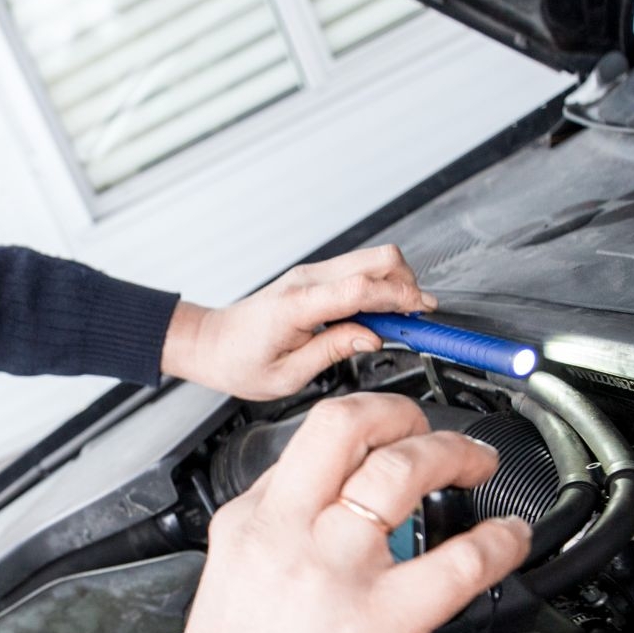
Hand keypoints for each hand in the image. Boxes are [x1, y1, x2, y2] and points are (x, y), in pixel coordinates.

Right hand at [109, 393, 529, 632]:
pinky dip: (498, 542)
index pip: (308, 443)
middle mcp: (287, 533)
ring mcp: (333, 574)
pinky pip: (457, 561)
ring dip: (455, 456)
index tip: (390, 434)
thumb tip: (336, 518)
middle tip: (436, 432)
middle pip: (347, 424)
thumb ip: (279, 541)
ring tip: (477, 467)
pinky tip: (508, 542)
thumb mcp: (231, 584)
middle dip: (406, 413)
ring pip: (402, 470)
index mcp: (248, 524)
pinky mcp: (379, 626)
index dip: (363, 429)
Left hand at [160, 245, 436, 400]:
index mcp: (297, 305)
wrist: (212, 345)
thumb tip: (373, 338)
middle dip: (406, 283)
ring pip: (371, 259)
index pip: (360, 288)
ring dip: (395, 284)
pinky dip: (378, 287)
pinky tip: (378, 316)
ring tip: (398, 321)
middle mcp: (306, 280)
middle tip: (415, 318)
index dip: (398, 296)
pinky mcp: (313, 278)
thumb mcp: (289, 374)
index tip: (422, 312)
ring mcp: (310, 275)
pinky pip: (358, 271)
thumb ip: (334, 351)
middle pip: (377, 258)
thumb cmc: (240, 362)